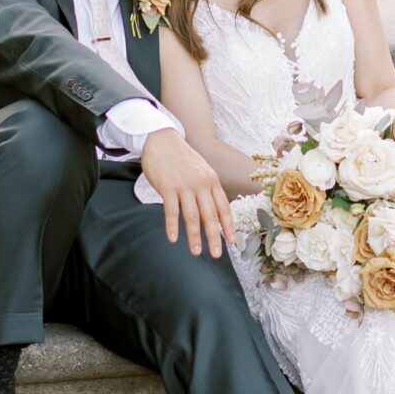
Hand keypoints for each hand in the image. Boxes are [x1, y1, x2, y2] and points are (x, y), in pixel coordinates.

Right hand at [141, 127, 234, 258]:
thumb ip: (206, 189)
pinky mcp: (168, 187)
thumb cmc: (181, 158)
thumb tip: (210, 212)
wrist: (162, 139)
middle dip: (214, 237)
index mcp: (211, 180)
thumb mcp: (200, 170)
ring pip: (192, 216)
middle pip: (210, 215)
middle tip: (216, 254)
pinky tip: (173, 238)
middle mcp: (201, 184)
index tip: (232, 241)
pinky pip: (171, 210)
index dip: (228, 225)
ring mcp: (184, 186)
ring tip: (196, 251)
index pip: (223, 207)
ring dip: (194, 236)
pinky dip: (172, 226)